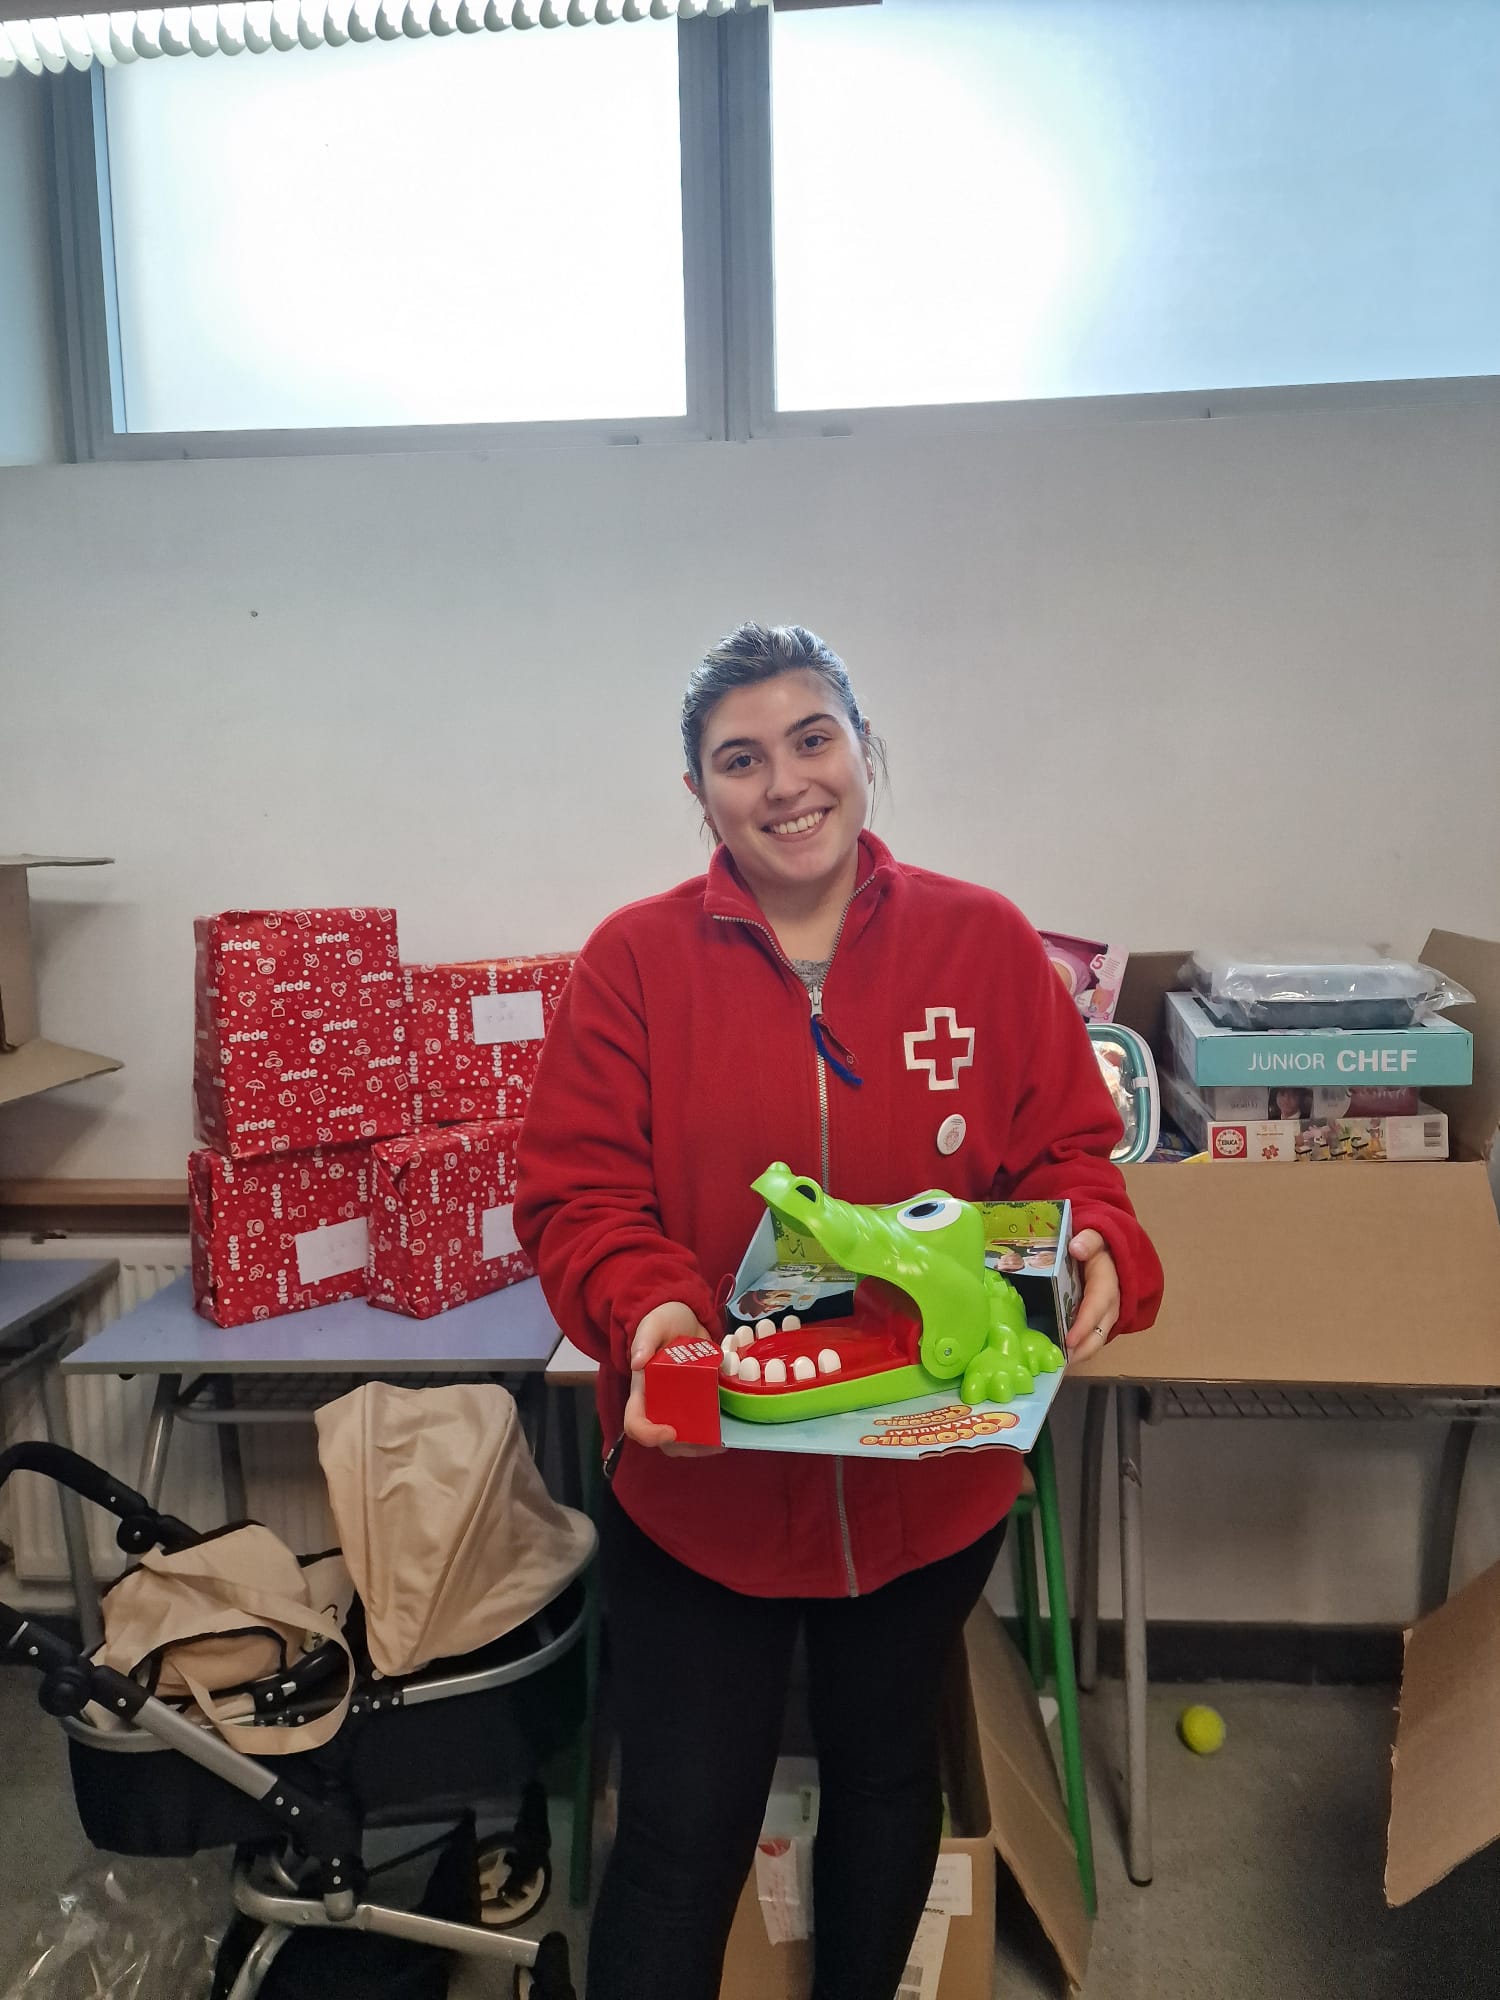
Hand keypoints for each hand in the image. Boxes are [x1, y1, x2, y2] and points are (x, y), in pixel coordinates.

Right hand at [625, 1301, 724, 1457]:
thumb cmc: (663, 1322)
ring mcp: (680, 1406)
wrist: (685, 1317)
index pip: (635, 1423)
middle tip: (710, 1442)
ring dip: (704, 1445)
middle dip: (686, 1447)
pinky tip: (731, 1429)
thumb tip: (637, 1361)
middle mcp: (660, 1404)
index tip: (670, 1431)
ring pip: (686, 1439)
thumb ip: (644, 1339)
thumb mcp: (653, 1325)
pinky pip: (704, 1425)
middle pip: (664, 1441)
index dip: (648, 1434)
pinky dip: (717, 1432)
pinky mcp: (699, 1402)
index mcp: (642, 1391)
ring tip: (724, 1440)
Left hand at [1066, 1229, 1119, 1363]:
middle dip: (1082, 1350)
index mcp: (1106, 1284)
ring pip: (1095, 1340)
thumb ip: (1088, 1240)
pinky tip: (1060, 1357)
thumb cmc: (1096, 1246)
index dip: (1084, 1325)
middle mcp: (1110, 1305)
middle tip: (1060, 1363)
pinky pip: (1090, 1338)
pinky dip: (1078, 1350)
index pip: (1096, 1307)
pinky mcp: (1097, 1321)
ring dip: (1079, 1354)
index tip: (1069, 1342)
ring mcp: (1105, 1316)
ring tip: (1058, 1365)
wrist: (1108, 1252)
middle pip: (1099, 1333)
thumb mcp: (1095, 1237)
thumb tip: (1077, 1247)